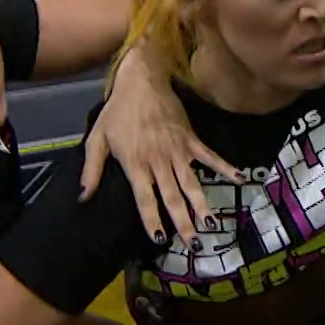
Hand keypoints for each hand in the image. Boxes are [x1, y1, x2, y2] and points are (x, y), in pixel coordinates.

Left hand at [81, 48, 240, 245]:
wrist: (142, 80)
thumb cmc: (117, 111)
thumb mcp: (97, 139)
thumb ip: (91, 170)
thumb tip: (83, 197)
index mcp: (135, 163)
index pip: (145, 198)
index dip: (152, 219)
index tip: (160, 239)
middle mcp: (158, 161)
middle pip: (172, 197)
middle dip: (183, 222)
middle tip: (194, 244)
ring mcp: (177, 150)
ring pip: (191, 183)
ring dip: (202, 205)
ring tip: (211, 225)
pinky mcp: (191, 139)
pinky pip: (210, 157)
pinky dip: (225, 168)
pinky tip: (240, 180)